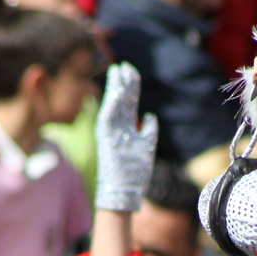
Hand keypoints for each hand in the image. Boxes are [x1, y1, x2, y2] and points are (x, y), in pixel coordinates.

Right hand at [94, 62, 157, 212]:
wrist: (124, 190)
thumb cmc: (135, 172)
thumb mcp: (147, 147)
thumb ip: (149, 131)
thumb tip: (150, 116)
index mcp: (127, 128)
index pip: (128, 102)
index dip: (130, 86)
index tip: (131, 71)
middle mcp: (117, 127)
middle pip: (121, 100)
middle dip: (123, 82)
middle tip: (125, 66)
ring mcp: (111, 132)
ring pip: (113, 104)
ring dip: (116, 88)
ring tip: (119, 71)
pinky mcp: (106, 138)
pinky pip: (108, 115)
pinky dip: (111, 102)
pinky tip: (115, 89)